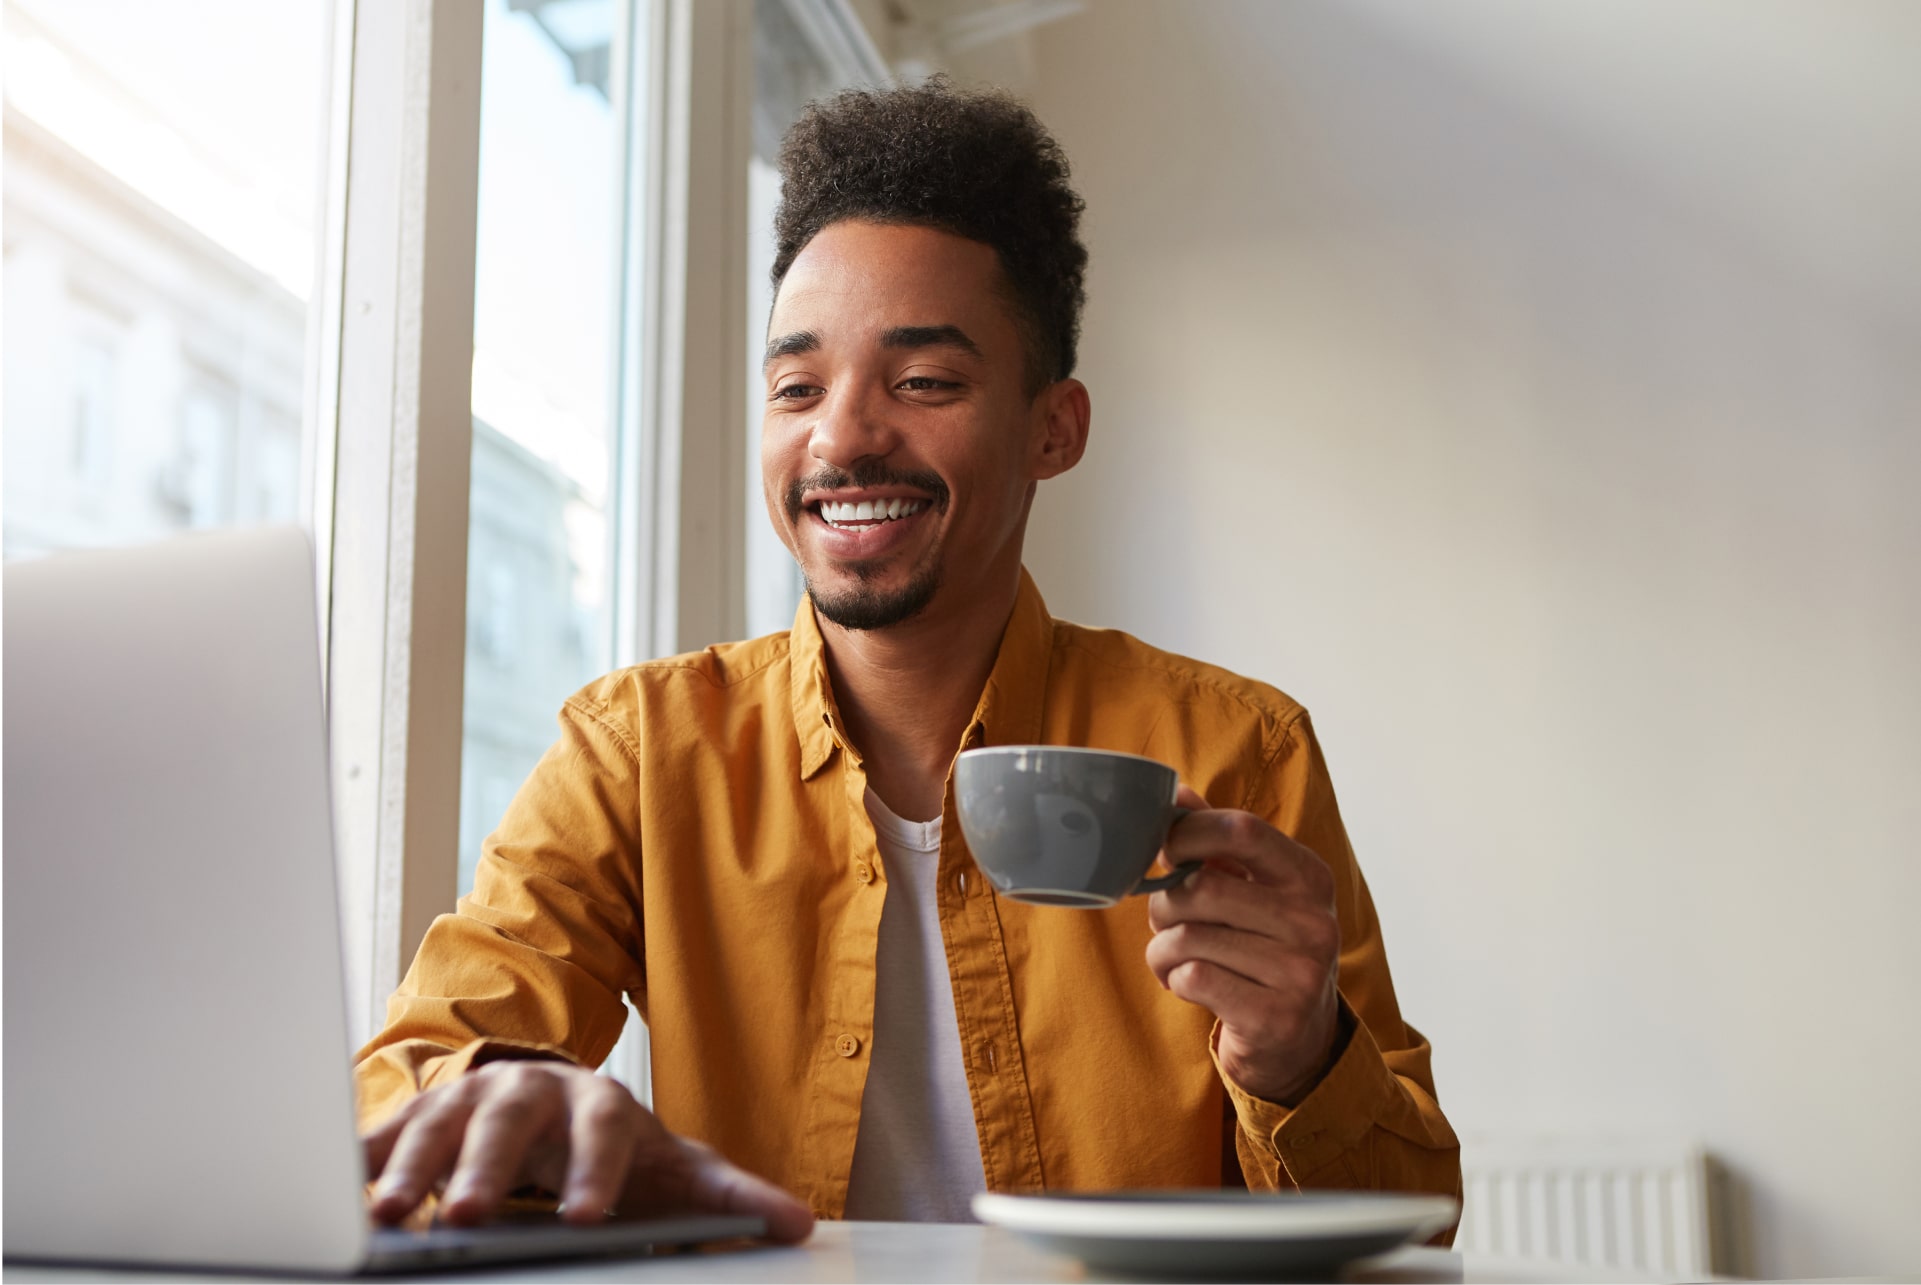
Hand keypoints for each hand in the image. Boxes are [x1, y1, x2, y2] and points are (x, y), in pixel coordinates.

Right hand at [362, 1059, 813, 1241]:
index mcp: (595, 1104)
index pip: (599, 1132)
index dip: (591, 1172)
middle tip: (465, 1216)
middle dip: (482, 1167)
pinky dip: (355, 1158)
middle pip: (504, 1122)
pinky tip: (328, 1188)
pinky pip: (381, 1134)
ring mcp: (468, 1099)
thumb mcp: (676, 1169)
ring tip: (382, 1214)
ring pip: (435, 1125)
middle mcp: (527, 1093)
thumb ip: (732, 1199)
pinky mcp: (420, 1116)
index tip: (583, 1217)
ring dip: (408, 1167)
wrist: (556, 1102)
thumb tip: (798, 1224)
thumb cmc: (615, 1146)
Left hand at [1144, 786, 1341, 1103]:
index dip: (1189, 834)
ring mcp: (1301, 972)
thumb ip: (1216, 843)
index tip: (1165, 852)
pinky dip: (1174, 979)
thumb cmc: (1262, 951)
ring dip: (1163, 949)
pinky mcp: (1276, 1017)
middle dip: (1165, 903)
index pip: (1242, 829)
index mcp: (1309, 878)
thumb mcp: (1253, 892)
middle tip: (1164, 921)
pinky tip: (1188, 986)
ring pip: (1190, 936)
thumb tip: (1175, 794)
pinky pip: (1193, 977)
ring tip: (1173, 960)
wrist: (1299, 1042)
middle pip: (1204, 887)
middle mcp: (1315, 922)